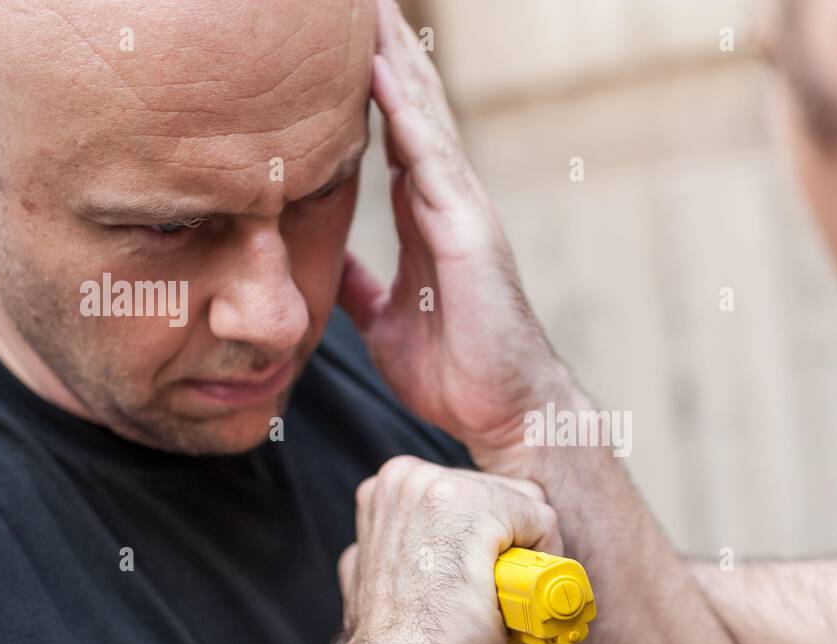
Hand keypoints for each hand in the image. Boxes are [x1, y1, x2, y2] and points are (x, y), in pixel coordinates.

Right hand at [336, 457, 561, 643]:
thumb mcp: (394, 581)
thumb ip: (419, 549)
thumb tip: (440, 559)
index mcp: (390, 491)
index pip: (475, 494)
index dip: (496, 546)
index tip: (491, 589)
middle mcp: (407, 478)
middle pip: (503, 495)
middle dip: (515, 551)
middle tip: (506, 607)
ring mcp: (436, 486)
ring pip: (525, 507)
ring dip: (529, 564)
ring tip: (508, 614)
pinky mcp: (471, 506)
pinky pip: (542, 522)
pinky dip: (546, 568)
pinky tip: (518, 606)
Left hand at [338, 0, 574, 467]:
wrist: (506, 409)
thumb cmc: (456, 368)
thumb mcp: (387, 321)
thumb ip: (364, 286)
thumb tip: (335, 269)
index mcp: (424, 215)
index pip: (389, 130)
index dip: (363, 80)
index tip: (330, 37)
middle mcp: (445, 198)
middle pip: (408, 103)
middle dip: (380, 46)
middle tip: (351, 0)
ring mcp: (461, 207)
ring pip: (420, 112)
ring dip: (390, 54)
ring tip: (366, 5)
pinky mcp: (469, 228)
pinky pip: (429, 155)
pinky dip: (402, 106)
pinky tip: (376, 65)